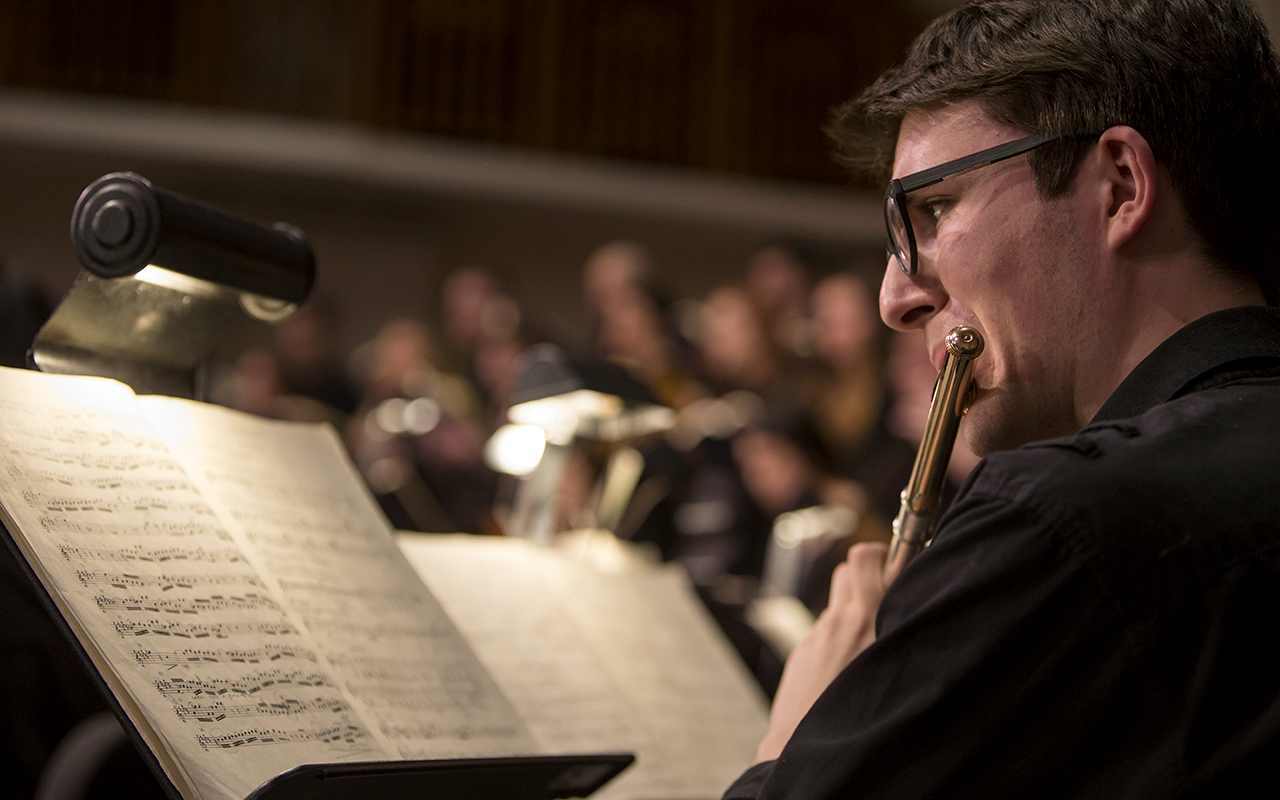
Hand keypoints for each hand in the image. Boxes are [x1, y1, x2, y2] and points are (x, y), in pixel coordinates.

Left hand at [753, 542, 889, 762]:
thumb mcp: (895, 660)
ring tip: (866, 639)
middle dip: (863, 578)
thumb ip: (901, 624)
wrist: (810, 745)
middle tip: (881, 598)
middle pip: (846, 571)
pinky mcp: (801, 655)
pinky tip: (845, 668)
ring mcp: (816, 638)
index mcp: (864, 618)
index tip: (891, 566)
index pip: (863, 557)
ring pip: (835, 607)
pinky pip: (822, 635)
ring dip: (849, 612)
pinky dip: (835, 641)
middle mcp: (837, 623)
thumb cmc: (860, 712)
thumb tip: (913, 600)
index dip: (878, 556)